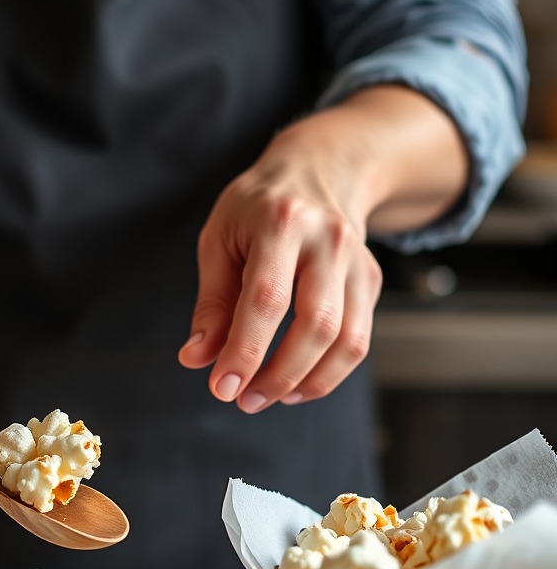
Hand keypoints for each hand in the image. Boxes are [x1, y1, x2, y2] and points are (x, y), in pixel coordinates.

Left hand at [179, 86, 470, 411]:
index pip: (267, 299)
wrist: (321, 168)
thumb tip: (197, 357)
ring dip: (307, 383)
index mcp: (281, 223)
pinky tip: (295, 384)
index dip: (245, 350)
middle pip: (317, 325)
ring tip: (268, 397)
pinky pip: (358, 340)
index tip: (222, 387)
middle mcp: (329, 241)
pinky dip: (327, 374)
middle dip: (279, 375)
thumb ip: (211, 302)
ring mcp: (358, 262)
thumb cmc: (257, 208)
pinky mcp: (372, 281)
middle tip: (244, 400)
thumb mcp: (220, 239)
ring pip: (348, 340)